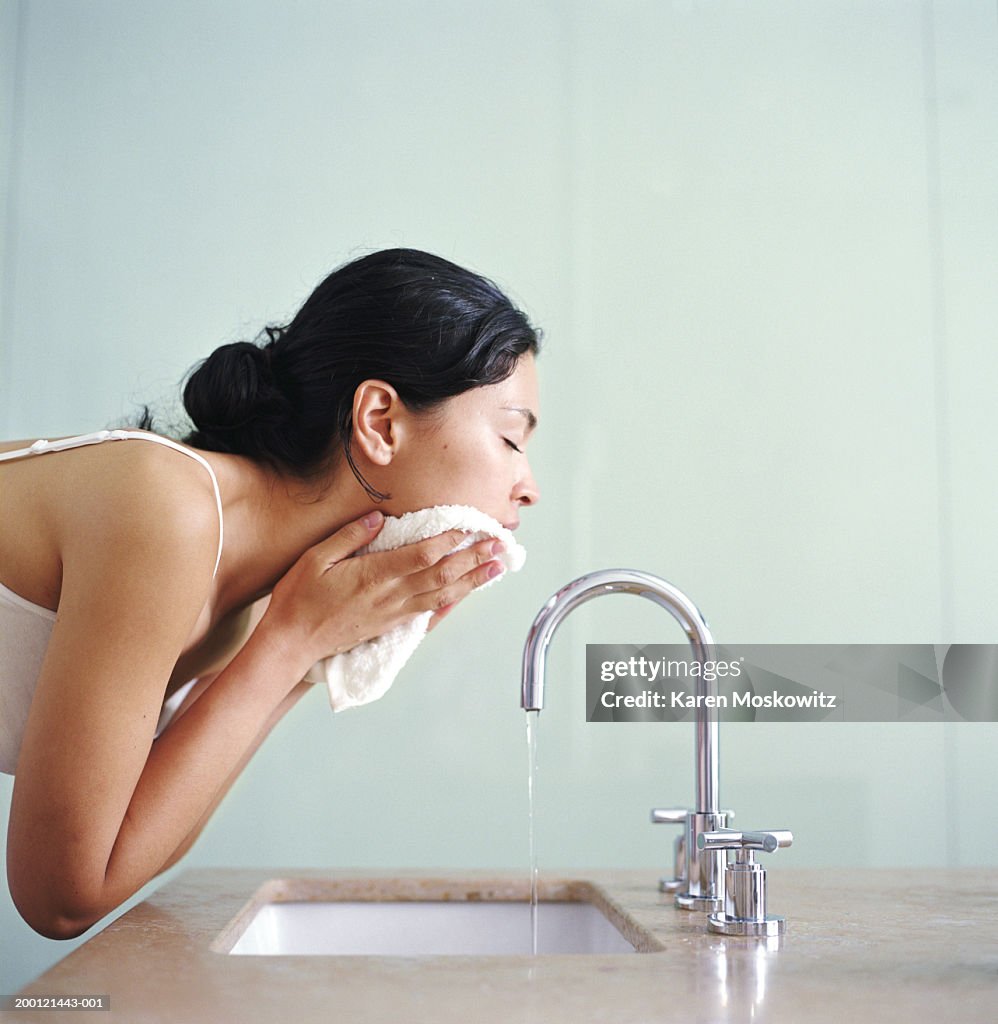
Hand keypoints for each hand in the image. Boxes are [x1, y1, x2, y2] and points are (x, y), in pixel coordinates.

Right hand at [260, 511, 505, 671]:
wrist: (291, 643)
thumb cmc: (299, 599)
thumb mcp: (316, 558)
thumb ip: (349, 536)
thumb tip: (378, 518)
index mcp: (375, 575)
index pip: (423, 554)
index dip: (451, 540)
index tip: (471, 527)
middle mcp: (391, 596)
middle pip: (442, 574)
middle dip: (474, 559)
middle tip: (500, 545)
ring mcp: (393, 613)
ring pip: (442, 595)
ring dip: (472, 581)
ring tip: (495, 568)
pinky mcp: (391, 625)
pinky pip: (428, 614)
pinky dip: (450, 604)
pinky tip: (464, 597)